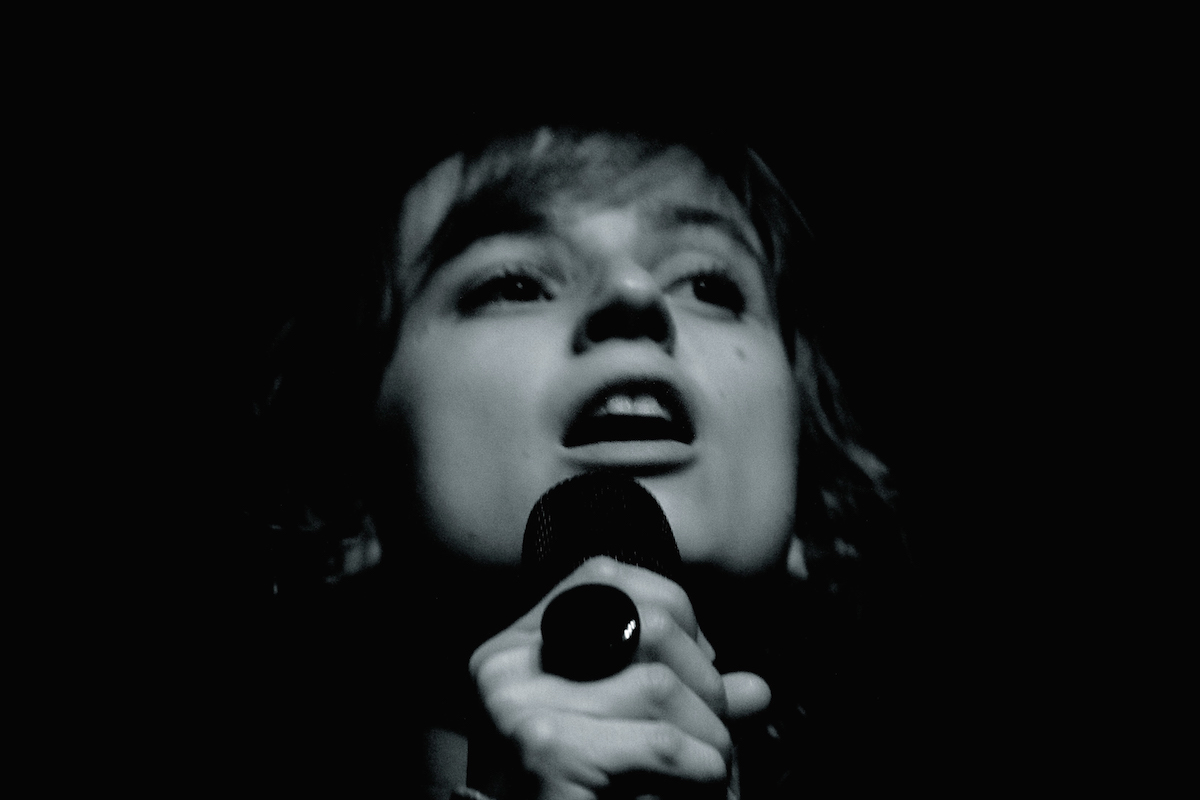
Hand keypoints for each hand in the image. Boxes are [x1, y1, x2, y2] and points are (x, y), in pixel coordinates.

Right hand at [467, 557, 771, 799]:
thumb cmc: (579, 794)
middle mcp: (506, 665)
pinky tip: (704, 783)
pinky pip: (660, 742)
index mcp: (513, 644)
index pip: (603, 574)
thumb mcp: (623, 730)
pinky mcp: (547, 753)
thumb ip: (681, 697)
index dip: (672, 606)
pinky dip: (701, 765)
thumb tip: (758, 690)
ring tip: (717, 764)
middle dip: (703, 676)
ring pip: (659, 686)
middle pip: (643, 624)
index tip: (702, 660)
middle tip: (721, 724)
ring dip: (710, 730)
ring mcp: (520, 706)